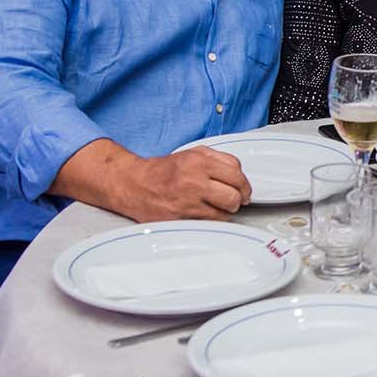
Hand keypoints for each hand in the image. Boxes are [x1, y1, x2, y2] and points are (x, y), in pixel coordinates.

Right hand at [112, 146, 250, 221]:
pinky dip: (213, 220)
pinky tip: (207, 213)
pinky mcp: (181, 217)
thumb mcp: (191, 154)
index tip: (243, 189)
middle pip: (235, 194)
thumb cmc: (162, 171)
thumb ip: (217, 160)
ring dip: (227, 211)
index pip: (236, 172)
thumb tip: (238, 174)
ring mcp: (188, 200)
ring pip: (225, 211)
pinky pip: (210, 222)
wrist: (132, 184)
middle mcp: (194, 179)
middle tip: (235, 200)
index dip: (244, 183)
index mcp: (199, 161)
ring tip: (220, 207)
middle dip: (239, 199)